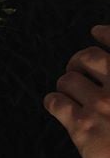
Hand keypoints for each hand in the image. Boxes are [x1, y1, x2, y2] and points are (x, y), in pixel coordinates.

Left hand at [44, 25, 109, 157]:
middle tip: (75, 70)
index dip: (105, 34)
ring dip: (66, 84)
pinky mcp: (82, 126)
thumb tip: (105, 79)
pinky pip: (56, 102)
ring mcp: (101, 105)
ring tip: (68, 92)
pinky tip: (55, 105)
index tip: (96, 31)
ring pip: (68, 80)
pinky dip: (53, 101)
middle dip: (78, 62)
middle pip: (87, 57)